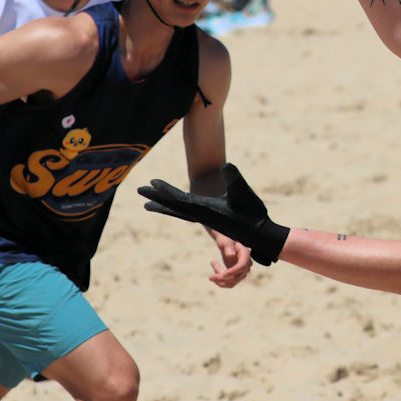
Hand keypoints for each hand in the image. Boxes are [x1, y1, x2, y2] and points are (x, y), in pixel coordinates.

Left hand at [139, 163, 289, 265]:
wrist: (260, 234)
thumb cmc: (253, 214)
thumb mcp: (244, 193)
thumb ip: (234, 179)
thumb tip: (226, 166)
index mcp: (205, 209)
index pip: (180, 198)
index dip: (165, 190)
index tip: (151, 182)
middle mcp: (201, 215)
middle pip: (173, 205)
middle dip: (156, 197)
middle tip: (139, 190)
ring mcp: (204, 219)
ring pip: (178, 212)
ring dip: (163, 206)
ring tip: (148, 204)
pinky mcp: (209, 219)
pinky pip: (186, 214)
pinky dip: (176, 211)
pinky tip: (173, 209)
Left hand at [206, 230, 252, 287]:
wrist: (226, 245)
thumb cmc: (226, 241)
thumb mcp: (225, 241)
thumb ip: (228, 246)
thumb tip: (231, 255)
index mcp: (245, 254)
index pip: (242, 265)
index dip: (234, 271)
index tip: (223, 275)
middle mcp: (246, 264)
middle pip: (237, 276)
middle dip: (223, 278)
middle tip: (210, 277)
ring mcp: (242, 271)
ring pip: (233, 282)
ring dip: (220, 282)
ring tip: (211, 277)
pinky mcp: (237, 276)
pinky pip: (230, 284)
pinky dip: (221, 283)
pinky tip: (214, 277)